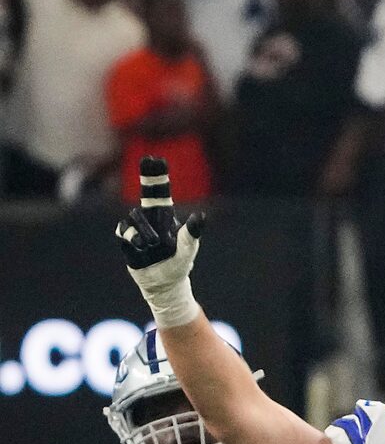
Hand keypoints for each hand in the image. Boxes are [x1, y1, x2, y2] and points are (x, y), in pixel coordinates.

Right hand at [116, 157, 204, 326]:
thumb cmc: (178, 264)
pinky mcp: (127, 240)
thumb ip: (192, 233)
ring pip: (135, 216)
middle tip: (147, 159)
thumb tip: (201, 217)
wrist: (164, 284)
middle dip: (147, 176)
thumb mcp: (187, 248)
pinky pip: (124, 230)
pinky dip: (132, 236)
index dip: (157, 175)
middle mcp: (150, 218)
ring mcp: (137, 227)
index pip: (160, 191)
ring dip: (146, 230)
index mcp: (165, 216)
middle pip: (146, 192)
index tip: (154, 158)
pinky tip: (142, 245)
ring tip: (154, 244)